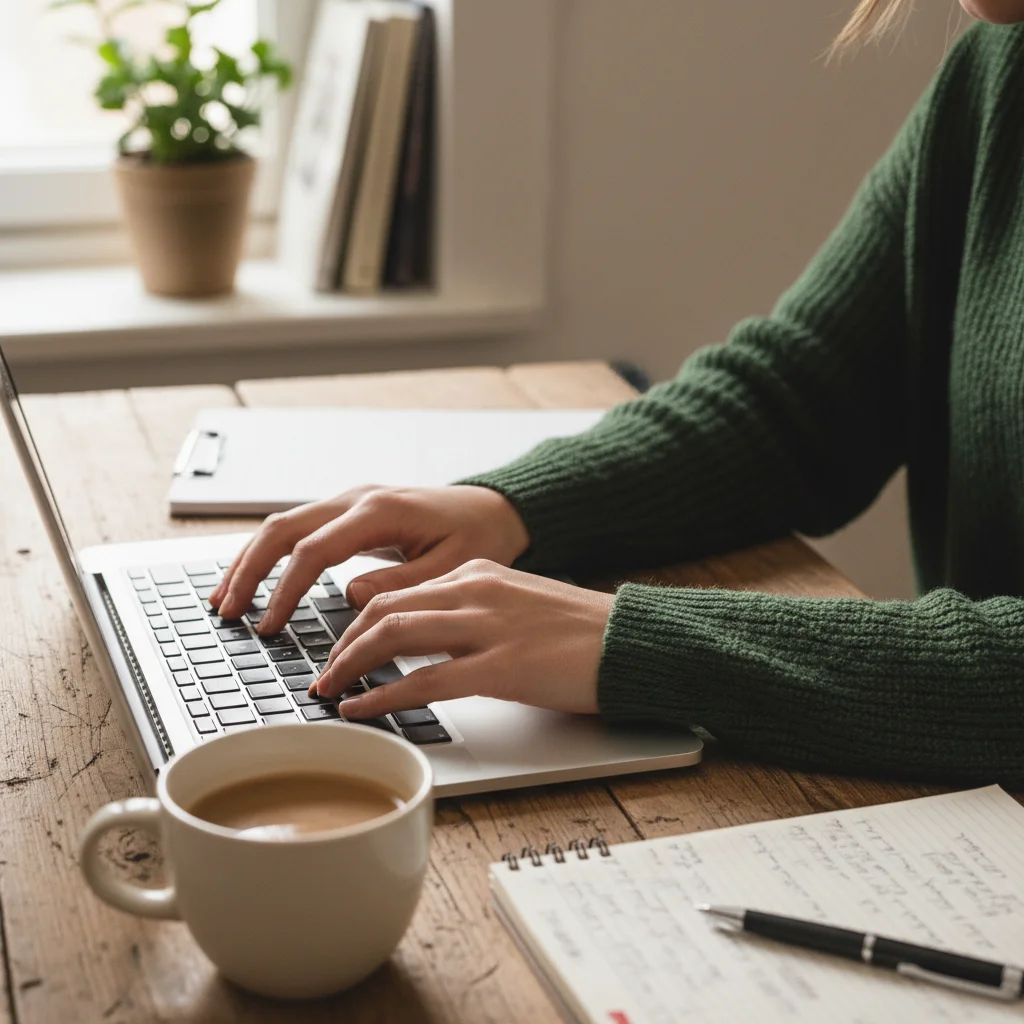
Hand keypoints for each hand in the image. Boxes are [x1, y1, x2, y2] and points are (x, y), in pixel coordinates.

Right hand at [210, 485, 529, 633]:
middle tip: (227, 612)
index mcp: (380, 511)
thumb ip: (402, 584)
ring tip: (225, 600)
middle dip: (249, 571)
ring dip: (250, 561)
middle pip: (283, 529)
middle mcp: (357, 499)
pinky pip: (299, 529)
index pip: (314, 550)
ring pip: (283, 525)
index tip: (269, 626)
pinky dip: (271, 555)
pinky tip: (256, 580)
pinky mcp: (351, 514)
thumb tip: (350, 597)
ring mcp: (351, 502)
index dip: (286, 590)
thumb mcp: (452, 567)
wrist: (494, 509)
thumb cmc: (479, 536)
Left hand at [313, 560, 614, 718]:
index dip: (357, 622)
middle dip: (343, 644)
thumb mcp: (517, 607)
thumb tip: (428, 646)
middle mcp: (475, 590)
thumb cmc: (580, 633)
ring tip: (330, 691)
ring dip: (351, 665)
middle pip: (383, 608)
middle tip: (324, 674)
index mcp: (477, 574)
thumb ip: (471, 616)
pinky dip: (384, 695)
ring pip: (393, 635)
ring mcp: (488, 626)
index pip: (397, 592)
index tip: (340, 647)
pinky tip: (363, 709)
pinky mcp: (502, 665)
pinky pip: (426, 679)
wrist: (633, 641)